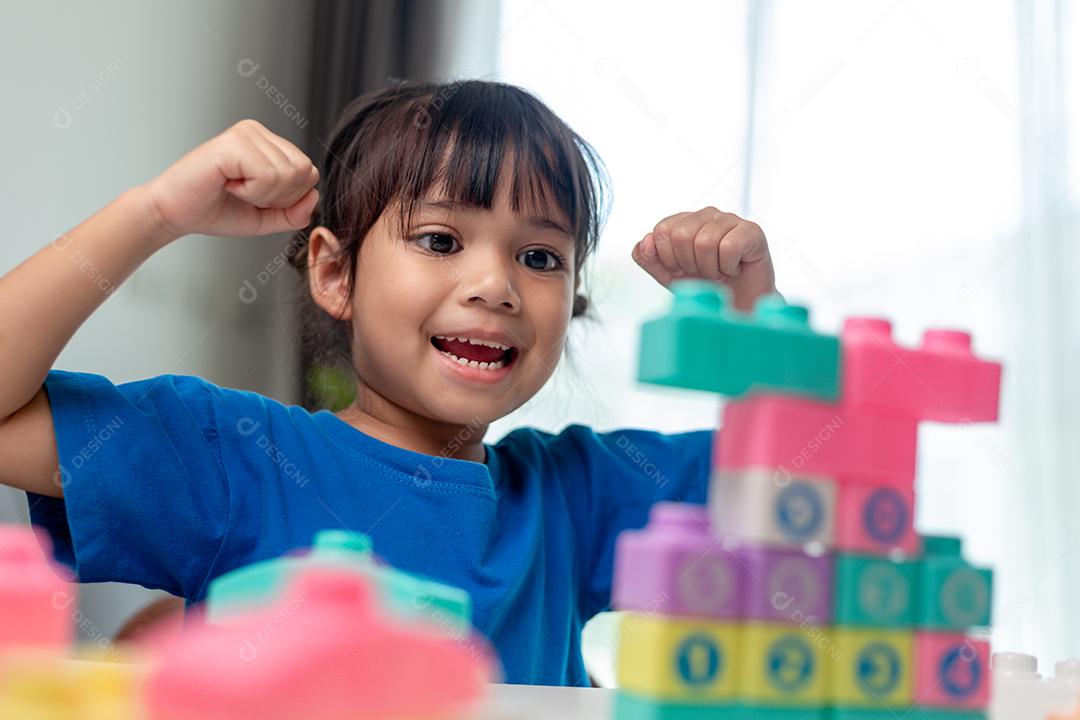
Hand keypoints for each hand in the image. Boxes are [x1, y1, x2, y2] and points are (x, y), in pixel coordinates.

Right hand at [144, 119, 318, 241]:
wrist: (174, 213)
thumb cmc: (215, 210)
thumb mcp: (265, 218)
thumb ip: (294, 212)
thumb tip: (314, 196)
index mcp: (269, 143)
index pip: (309, 173)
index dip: (289, 198)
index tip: (256, 198)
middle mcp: (259, 132)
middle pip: (304, 171)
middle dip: (279, 197)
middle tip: (244, 193)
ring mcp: (246, 133)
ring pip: (289, 174)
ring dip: (261, 195)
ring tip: (234, 187)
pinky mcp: (233, 142)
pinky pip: (268, 175)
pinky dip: (251, 192)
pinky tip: (228, 184)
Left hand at [632, 207, 776, 310]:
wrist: (737, 305)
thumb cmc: (704, 286)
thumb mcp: (668, 276)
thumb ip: (649, 259)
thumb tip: (645, 241)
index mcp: (683, 221)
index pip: (661, 231)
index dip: (669, 259)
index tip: (683, 270)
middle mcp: (706, 215)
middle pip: (681, 235)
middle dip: (690, 265)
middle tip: (703, 272)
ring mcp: (729, 220)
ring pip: (705, 242)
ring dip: (710, 269)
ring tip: (719, 272)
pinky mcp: (752, 231)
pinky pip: (729, 247)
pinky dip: (729, 267)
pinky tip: (735, 269)